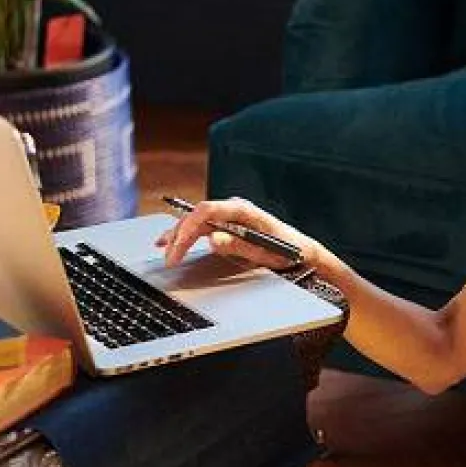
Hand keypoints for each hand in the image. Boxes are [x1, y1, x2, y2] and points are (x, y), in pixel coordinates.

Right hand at [156, 196, 319, 270]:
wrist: (302, 250)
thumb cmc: (287, 251)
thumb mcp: (265, 253)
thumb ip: (238, 246)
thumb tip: (213, 239)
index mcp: (245, 210)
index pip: (207, 210)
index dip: (189, 226)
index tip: (178, 244)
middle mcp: (235, 208)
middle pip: (198, 216)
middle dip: (180, 236)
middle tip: (170, 258)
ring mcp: (231, 215)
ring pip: (197, 221)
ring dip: (178, 234)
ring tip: (163, 249)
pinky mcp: (229, 223)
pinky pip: (202, 226)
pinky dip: (186, 234)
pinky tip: (171, 241)